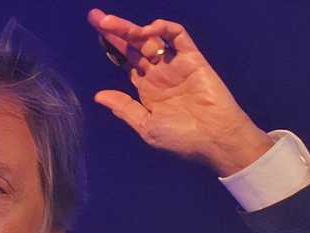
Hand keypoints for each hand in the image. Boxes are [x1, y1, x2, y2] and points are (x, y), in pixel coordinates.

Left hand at [87, 8, 274, 175]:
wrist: (214, 138)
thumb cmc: (181, 138)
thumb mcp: (146, 126)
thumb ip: (124, 108)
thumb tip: (98, 95)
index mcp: (147, 88)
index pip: (126, 61)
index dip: (111, 46)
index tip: (94, 32)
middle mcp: (159, 72)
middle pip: (133, 45)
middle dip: (115, 31)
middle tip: (96, 17)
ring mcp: (174, 63)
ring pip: (150, 38)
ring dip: (131, 28)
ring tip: (109, 23)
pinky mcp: (192, 58)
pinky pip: (177, 36)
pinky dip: (163, 27)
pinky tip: (147, 29)